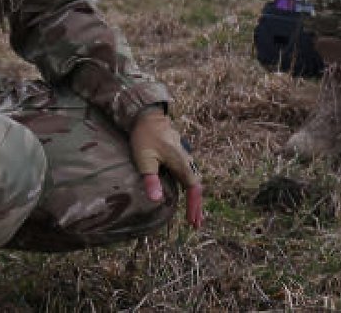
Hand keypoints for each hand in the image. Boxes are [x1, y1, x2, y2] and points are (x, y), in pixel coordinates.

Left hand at [130, 107, 203, 228]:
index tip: (192, 221)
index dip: (193, 206)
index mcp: (181, 162)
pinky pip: (188, 176)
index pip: (193, 188)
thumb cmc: (145, 136)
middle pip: (196, 187)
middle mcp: (186, 161)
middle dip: (196, 206)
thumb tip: (157, 200)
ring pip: (193, 181)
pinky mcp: (179, 156)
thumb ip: (151, 180)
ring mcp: (184, 158)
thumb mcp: (144, 159)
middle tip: (196, 224)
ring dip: (194, 198)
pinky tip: (187, 195)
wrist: (147, 115)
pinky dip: (190, 189)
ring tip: (193, 215)